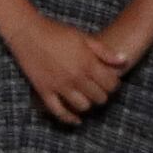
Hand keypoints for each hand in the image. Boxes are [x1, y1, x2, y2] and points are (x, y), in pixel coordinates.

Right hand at [4, 16, 130, 125]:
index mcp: (88, 63)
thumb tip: (124, 61)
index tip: (110, 81)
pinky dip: (69, 118)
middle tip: (99, 89)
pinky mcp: (44, 91)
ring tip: (87, 98)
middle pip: (99, 97)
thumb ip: (105, 52)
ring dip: (88, 104)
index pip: (111, 84)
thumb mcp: (84, 37)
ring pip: (83, 106)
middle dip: (103, 94)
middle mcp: (75, 77)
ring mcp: (59, 86)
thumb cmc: (57, 32)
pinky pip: (58, 111)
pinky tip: (76, 120)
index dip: (114, 84)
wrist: (27, 32)